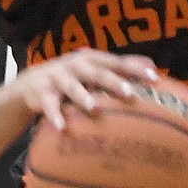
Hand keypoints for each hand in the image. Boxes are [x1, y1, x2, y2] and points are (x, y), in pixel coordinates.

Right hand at [17, 48, 161, 130]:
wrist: (32, 82)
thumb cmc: (74, 77)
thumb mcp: (95, 68)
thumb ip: (121, 67)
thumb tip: (152, 65)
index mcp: (94, 59)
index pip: (118, 62)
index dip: (136, 69)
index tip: (155, 78)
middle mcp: (77, 65)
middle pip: (98, 73)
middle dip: (113, 82)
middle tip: (130, 93)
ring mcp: (59, 77)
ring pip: (72, 87)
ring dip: (83, 96)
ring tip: (95, 108)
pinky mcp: (42, 92)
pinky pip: (49, 104)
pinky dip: (55, 115)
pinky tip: (62, 127)